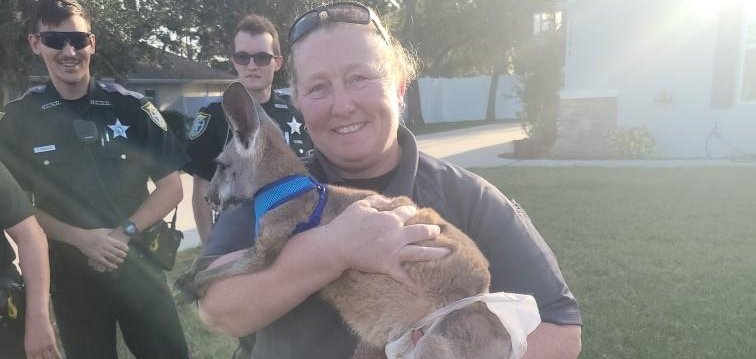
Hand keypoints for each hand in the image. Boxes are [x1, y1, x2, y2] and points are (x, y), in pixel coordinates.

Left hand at [24, 312, 61, 358]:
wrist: (37, 320)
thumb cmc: (32, 329)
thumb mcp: (28, 342)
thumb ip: (32, 350)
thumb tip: (37, 356)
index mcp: (29, 351)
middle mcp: (36, 351)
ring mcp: (44, 348)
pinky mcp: (51, 344)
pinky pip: (55, 353)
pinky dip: (58, 357)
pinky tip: (61, 358)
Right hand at [78, 228, 128, 271]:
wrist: (81, 238)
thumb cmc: (92, 233)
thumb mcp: (102, 230)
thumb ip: (110, 231)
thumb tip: (117, 229)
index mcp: (108, 239)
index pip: (120, 245)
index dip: (125, 248)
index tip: (127, 250)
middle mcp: (106, 246)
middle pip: (118, 252)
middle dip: (123, 255)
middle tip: (125, 256)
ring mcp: (101, 252)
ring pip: (113, 258)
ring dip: (119, 260)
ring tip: (122, 261)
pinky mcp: (96, 257)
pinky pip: (105, 262)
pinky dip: (111, 265)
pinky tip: (115, 266)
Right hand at [324, 195, 447, 286]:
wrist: (337, 245)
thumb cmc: (347, 224)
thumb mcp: (361, 205)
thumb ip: (377, 200)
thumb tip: (389, 200)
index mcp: (391, 218)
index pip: (408, 212)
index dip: (412, 211)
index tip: (414, 213)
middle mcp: (397, 234)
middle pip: (421, 231)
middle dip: (431, 230)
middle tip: (437, 231)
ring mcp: (394, 251)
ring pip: (420, 252)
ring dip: (435, 252)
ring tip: (447, 252)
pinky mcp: (388, 266)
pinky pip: (402, 275)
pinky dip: (411, 282)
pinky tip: (420, 288)